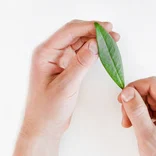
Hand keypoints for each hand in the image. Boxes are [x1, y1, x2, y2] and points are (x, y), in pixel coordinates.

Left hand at [21, 20, 119, 139]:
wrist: (42, 129)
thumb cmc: (47, 111)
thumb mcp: (66, 87)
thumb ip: (81, 64)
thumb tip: (95, 44)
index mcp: (44, 53)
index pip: (69, 31)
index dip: (89, 27)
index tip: (106, 28)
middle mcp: (50, 52)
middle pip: (74, 33)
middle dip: (93, 31)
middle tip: (112, 33)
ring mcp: (57, 59)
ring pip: (78, 41)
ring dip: (95, 39)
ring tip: (112, 39)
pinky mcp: (64, 66)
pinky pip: (80, 52)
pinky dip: (92, 49)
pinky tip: (103, 50)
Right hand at [118, 77, 155, 155]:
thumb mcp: (148, 137)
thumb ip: (137, 112)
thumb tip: (127, 92)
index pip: (153, 84)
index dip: (134, 88)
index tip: (121, 101)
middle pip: (152, 91)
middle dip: (135, 102)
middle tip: (126, 121)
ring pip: (153, 99)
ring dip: (139, 109)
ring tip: (133, 127)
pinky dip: (146, 115)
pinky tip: (142, 128)